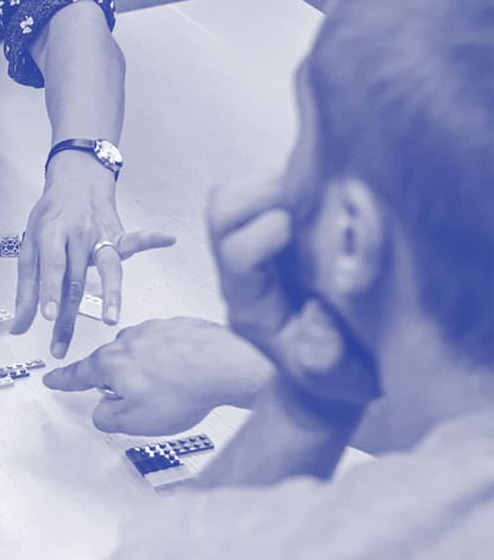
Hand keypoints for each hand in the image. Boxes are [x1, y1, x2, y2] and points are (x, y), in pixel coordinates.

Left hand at [13, 155, 173, 357]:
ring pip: (107, 267)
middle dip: (68, 316)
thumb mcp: (29, 248)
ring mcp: (100, 235)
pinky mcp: (118, 237)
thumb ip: (26, 290)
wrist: (76, 181)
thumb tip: (18, 327)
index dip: (50, 291)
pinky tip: (167, 239)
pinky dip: (151, 238)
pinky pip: (135, 240)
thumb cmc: (50, 218)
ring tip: (111, 319)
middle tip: (60, 347)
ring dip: (110, 294)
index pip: (52, 266)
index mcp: (51, 235)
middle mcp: (76, 235)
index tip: (49, 316)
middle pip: (75, 280)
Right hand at [42, 317, 273, 433]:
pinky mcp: (179, 327)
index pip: (78, 373)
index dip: (63, 380)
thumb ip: (106, 418)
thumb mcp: (133, 421)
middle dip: (117, 381)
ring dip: (148, 371)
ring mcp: (155, 330)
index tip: (53, 379)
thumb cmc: (184, 389)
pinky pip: (166, 347)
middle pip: (111, 363)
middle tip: (133, 399)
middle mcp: (128, 340)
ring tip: (169, 391)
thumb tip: (101, 412)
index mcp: (110, 363)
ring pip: (140, 354)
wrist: (227, 364)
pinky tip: (185, 377)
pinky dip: (171, 362)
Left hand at [208, 173, 378, 412]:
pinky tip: (327, 191)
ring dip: (273, 183)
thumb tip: (314, 314)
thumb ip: (323, 356)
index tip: (293, 228)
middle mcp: (244, 270)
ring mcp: (259, 246)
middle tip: (302, 196)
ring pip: (236, 194)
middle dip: (256, 194)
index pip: (234, 254)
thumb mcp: (337, 378)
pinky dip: (293, 180)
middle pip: (221, 213)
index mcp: (251, 303)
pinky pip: (269, 188)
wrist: (338, 370)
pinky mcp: (281, 227)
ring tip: (316, 191)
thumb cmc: (338, 373)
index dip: (259, 234)